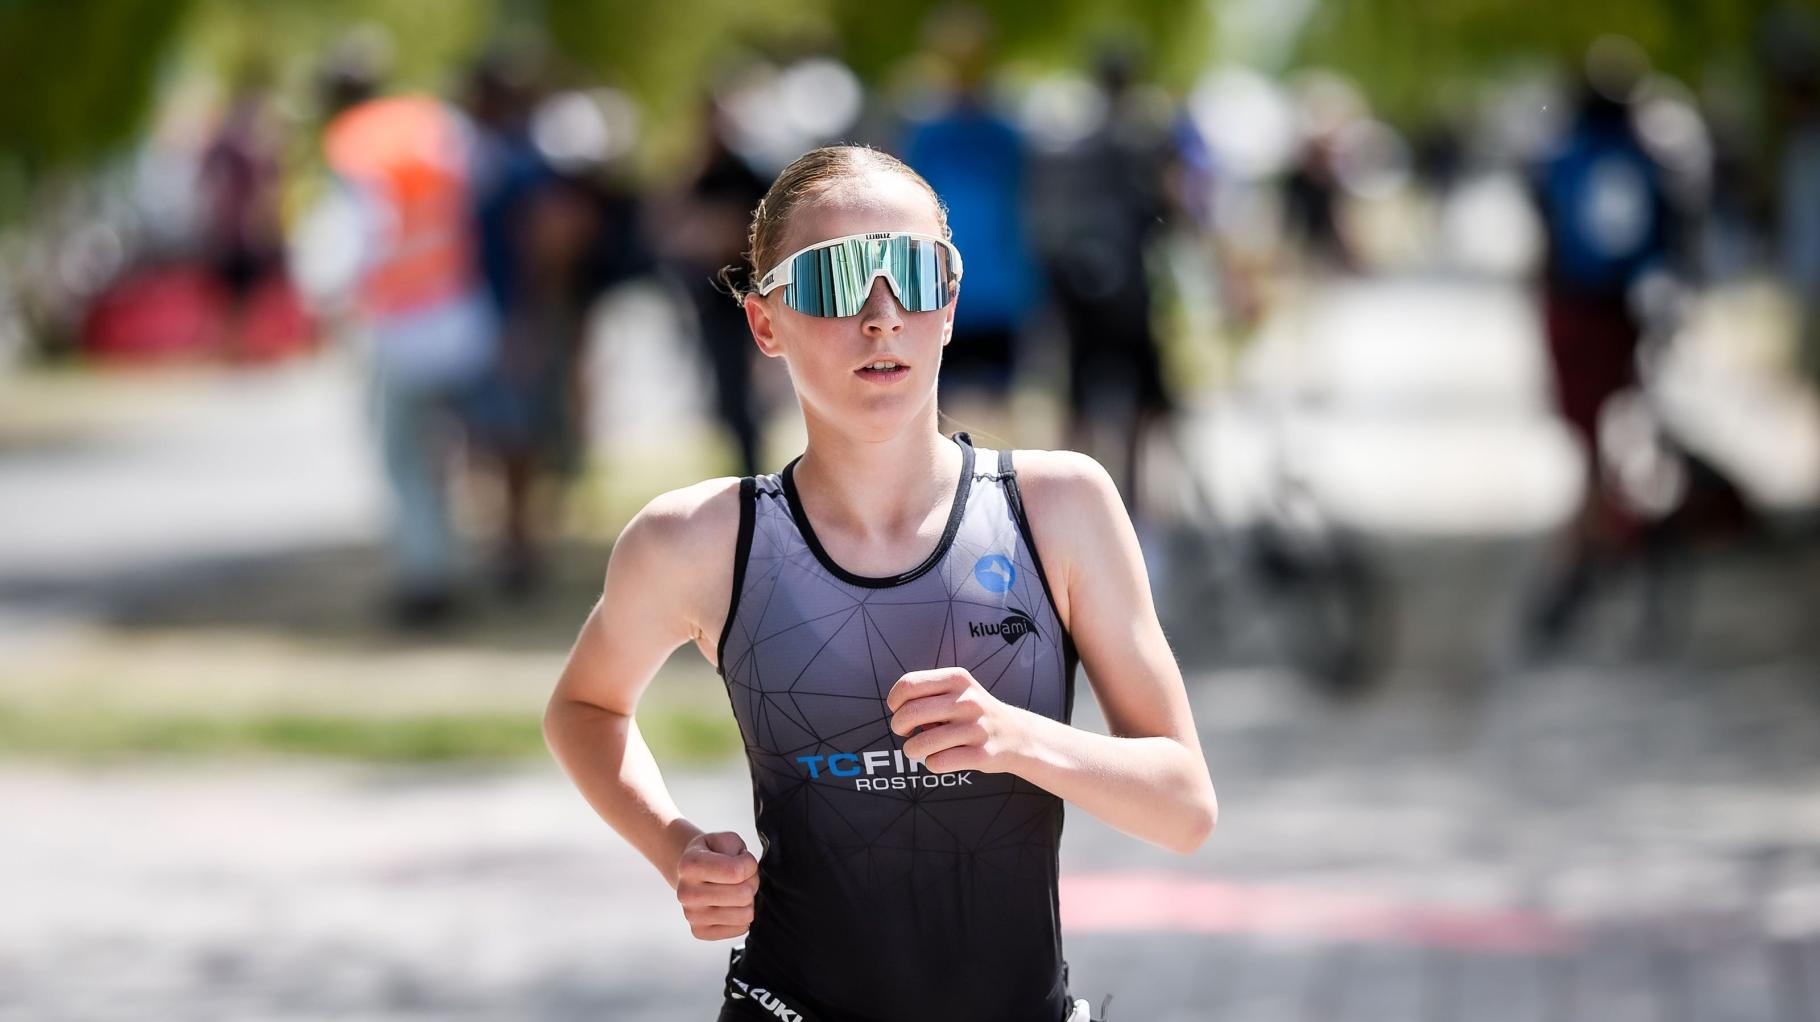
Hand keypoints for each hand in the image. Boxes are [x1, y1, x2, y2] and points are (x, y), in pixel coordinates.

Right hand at [675, 830, 757, 940]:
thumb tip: (744, 873)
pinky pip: (740, 928)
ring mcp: (692, 915)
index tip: (743, 859)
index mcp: (690, 866)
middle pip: (743, 894)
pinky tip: (730, 905)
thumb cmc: (712, 854)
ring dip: (748, 901)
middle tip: (742, 877)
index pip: (737, 872)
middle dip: (751, 882)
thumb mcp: (724, 839)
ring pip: (745, 914)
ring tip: (736, 890)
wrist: (690, 873)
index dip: (749, 864)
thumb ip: (736, 848)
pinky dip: (741, 916)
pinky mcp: (700, 932)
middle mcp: (686, 893)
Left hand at [886, 667, 1027, 774]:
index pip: (908, 685)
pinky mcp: (982, 754)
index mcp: (957, 679)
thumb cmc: (973, 713)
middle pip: (910, 714)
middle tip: (905, 732)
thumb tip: (898, 710)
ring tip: (919, 748)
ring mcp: (976, 728)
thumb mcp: (957, 690)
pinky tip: (940, 758)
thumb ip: (926, 692)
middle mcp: (968, 700)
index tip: (899, 710)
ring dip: (912, 750)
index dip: (895, 701)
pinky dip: (931, 763)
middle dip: (898, 727)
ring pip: (920, 744)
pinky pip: (937, 762)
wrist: (1017, 735)